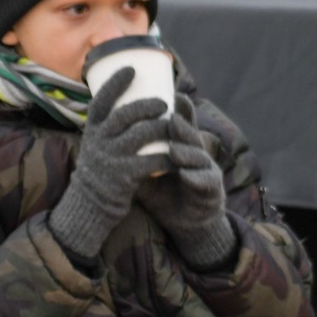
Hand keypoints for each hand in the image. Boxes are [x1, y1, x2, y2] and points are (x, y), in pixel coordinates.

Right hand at [50, 67, 170, 259]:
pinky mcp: (125, 176)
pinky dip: (167, 157)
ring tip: (173, 124)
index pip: (101, 101)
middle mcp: (99, 141)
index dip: (115, 83)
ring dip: (161, 127)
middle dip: (146, 105)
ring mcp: (112, 159)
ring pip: (141, 135)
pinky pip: (151, 162)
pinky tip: (177, 154)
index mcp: (92, 130)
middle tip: (164, 103)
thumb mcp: (97, 142)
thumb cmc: (102, 166)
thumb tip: (130, 95)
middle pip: (124, 115)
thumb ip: (110, 124)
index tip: (132, 69)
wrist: (92, 202)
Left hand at [136, 93, 236, 270]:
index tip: (174, 94)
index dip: (182, 110)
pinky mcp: (212, 191)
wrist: (188, 221)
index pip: (183, 125)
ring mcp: (207, 172)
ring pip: (199, 157)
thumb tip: (104, 138)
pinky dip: (195, 178)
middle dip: (183, 126)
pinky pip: (204, 182)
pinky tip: (185, 174)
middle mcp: (198, 155)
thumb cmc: (166, 193)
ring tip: (174, 149)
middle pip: (192, 136)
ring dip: (187, 152)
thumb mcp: (147, 173)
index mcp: (183, 147)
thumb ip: (133, 157)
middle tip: (171, 118)